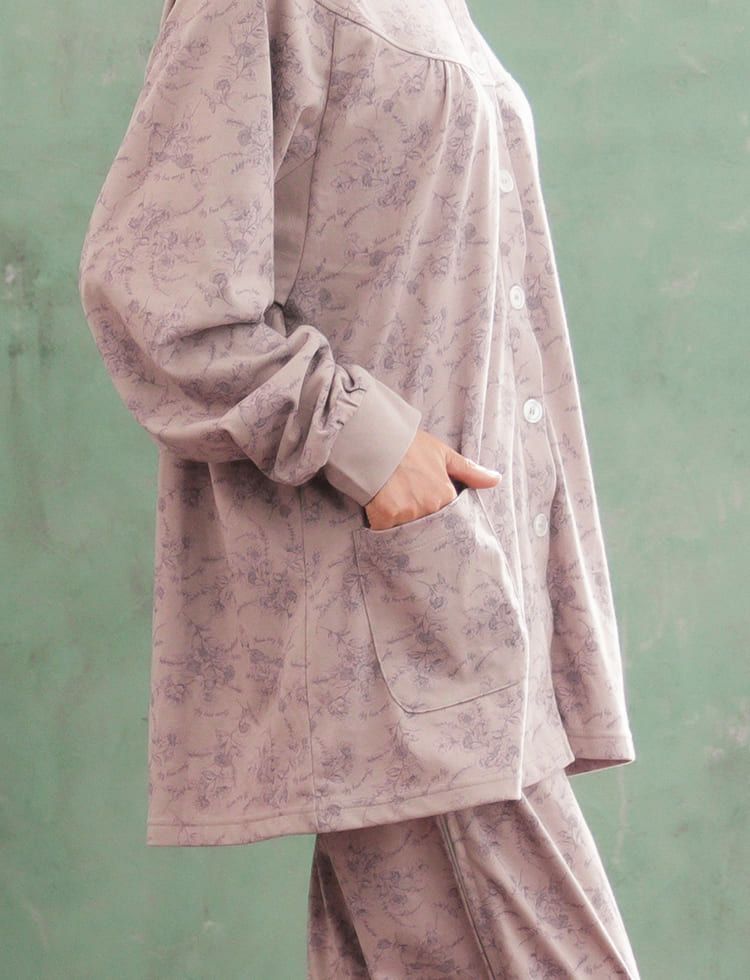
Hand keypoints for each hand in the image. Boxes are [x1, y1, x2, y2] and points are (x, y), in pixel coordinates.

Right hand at [363, 429, 501, 530]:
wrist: (375, 441)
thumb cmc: (409, 445)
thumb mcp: (443, 454)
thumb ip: (469, 471)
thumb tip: (496, 480)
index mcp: (445, 495)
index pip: (448, 514)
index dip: (436, 507)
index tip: (425, 497)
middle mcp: (430, 509)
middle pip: (428, 523)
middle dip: (420, 516)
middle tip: (406, 499)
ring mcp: (408, 515)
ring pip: (407, 528)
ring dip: (401, 520)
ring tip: (392, 500)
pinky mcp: (386, 519)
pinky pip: (386, 529)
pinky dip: (383, 521)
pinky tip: (379, 505)